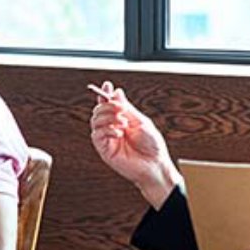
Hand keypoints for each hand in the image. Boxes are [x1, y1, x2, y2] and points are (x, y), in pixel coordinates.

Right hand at [87, 82, 176, 200]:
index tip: (107, 85)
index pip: (108, 105)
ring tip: (122, 122)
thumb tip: (116, 93)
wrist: (155, 165)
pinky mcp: (105, 150)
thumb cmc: (152, 145)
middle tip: (120, 109)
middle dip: (107, 105)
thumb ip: (126, 108)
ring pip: (95, 121)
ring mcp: (108, 139)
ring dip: (107, 117)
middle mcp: (112, 128)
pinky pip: (97, 136)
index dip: (105, 94)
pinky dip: (107, 130)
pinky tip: (119, 132)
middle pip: (98, 111)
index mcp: (121, 120)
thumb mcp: (140, 121)